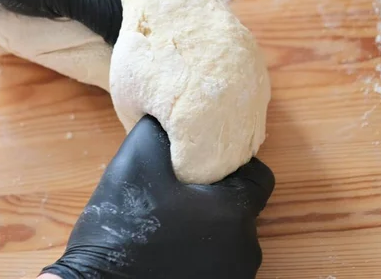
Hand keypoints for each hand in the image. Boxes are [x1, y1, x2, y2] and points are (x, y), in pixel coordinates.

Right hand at [40, 116, 274, 278]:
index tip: (201, 167)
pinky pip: (218, 262)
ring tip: (169, 225)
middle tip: (177, 196)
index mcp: (234, 213)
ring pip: (229, 238)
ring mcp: (234, 277)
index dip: (232, 166)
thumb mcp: (136, 162)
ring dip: (207, 228)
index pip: (258, 177)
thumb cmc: (122, 228)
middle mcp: (246, 250)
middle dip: (214, 199)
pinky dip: (200, 254)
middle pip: (241, 209)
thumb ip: (160, 132)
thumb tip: (168, 117)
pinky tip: (168, 252)